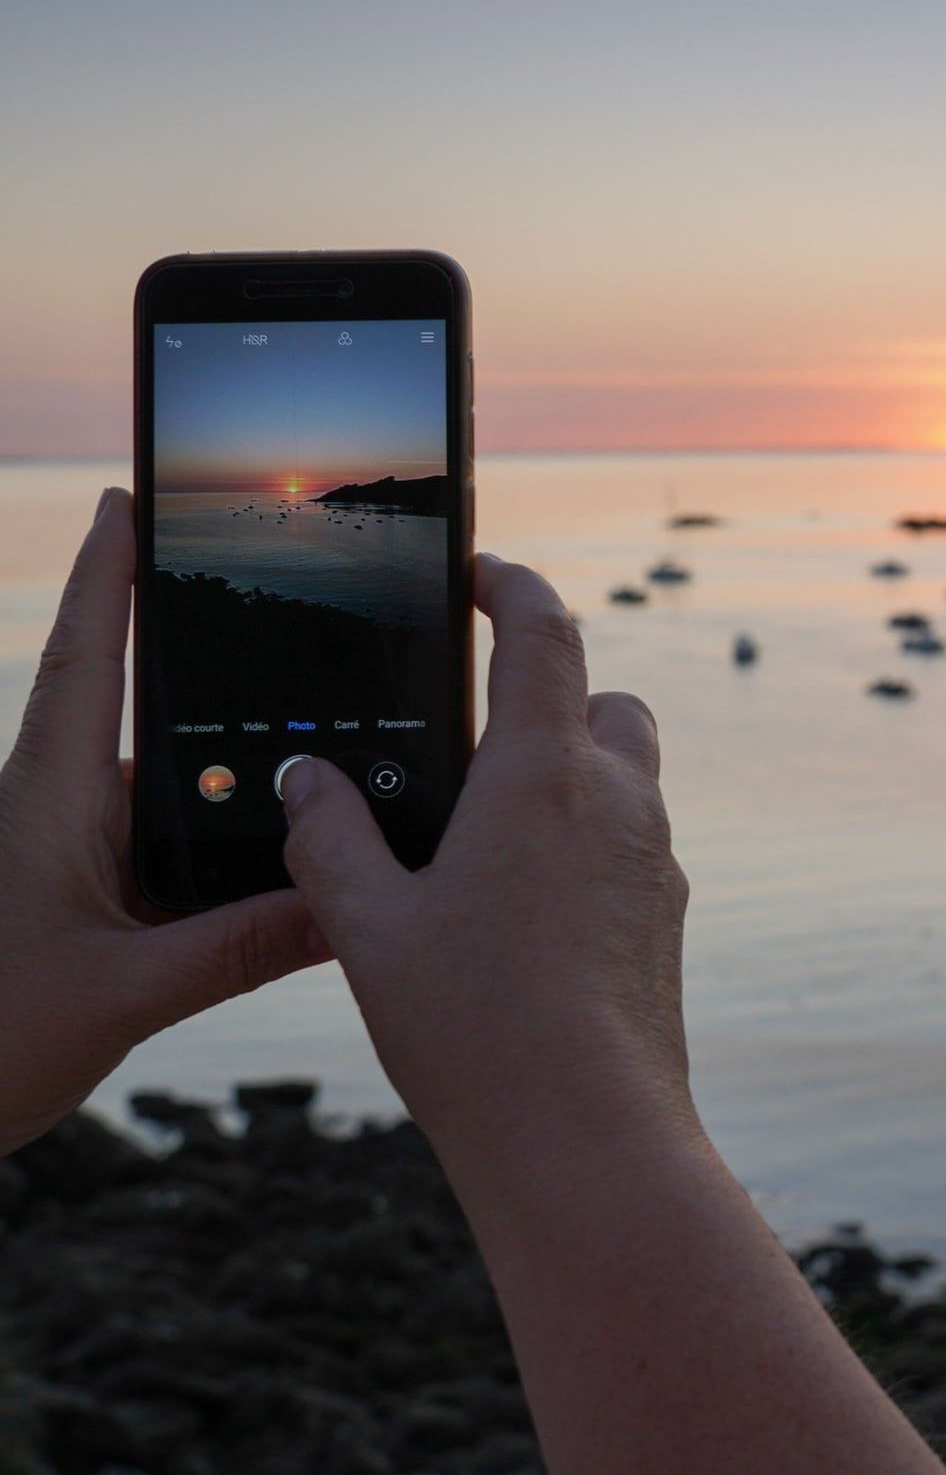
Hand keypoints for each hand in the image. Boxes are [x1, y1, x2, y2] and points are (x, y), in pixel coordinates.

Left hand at [0, 489, 330, 1156]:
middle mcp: (66, 808)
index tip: (132, 497)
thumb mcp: (123, 996)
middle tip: (300, 614)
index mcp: (52, 796)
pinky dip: (231, 845)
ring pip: (178, 786)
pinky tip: (290, 867)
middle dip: (217, 660)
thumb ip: (240, 947)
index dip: (111, 571)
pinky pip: (178, 845)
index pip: (87, 655)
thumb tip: (347, 903)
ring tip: (327, 773)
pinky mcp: (93, 895)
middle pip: (149, 706)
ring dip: (238, 779)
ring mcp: (78, 851)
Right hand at [280, 555, 945, 1474]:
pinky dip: (590, 839)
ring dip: (572, 771)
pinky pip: (634, 843)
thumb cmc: (475, 1030)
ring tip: (489, 833)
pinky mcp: (666, 914)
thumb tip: (307, 776)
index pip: (544, 633)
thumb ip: (330, 838)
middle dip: (548, 693)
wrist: (590, 1139)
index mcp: (544, 775)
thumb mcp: (371, 929)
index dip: (513, 585)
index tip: (481, 575)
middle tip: (473, 737)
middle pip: (602, 699)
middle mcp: (619, 800)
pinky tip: (527, 906)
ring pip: (626, 772)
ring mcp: (655, 858)